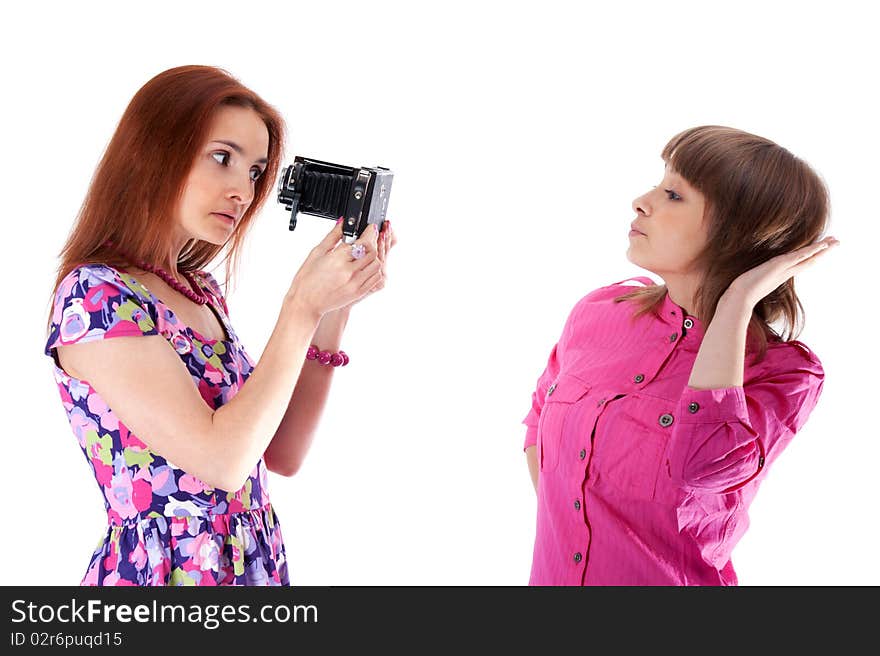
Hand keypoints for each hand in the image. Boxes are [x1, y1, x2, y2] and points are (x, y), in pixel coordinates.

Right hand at [284, 219, 381, 316]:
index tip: (370, 228)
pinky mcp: (358, 292)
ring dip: (375, 255)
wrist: (306, 303)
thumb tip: (343, 222)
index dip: (369, 232)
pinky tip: (367, 265)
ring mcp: (355, 283)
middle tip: (370, 237)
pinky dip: (375, 269)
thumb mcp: (317, 252)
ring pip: (377, 265)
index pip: (362, 241)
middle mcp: (348, 272)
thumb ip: (333, 236)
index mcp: (337, 259)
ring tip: (367, 252)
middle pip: (372, 252)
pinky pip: (375, 278)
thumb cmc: (307, 279)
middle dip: (373, 241)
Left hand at [725, 235, 839, 307]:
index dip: (811, 257)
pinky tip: (821, 246)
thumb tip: (745, 279)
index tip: (820, 250)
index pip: (799, 263)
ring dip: (822, 248)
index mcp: (779, 275)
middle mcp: (785, 272)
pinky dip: (811, 250)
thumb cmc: (741, 292)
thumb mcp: (749, 281)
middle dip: (822, 251)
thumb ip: (752, 278)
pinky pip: (799, 256)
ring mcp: (784, 269)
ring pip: (807, 257)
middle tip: (836, 243)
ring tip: (835, 242)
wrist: (739, 299)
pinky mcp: (780, 266)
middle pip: (808, 260)